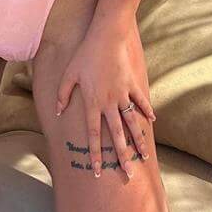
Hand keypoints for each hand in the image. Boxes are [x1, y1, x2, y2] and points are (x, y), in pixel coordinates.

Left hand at [54, 17, 155, 179]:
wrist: (106, 37)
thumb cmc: (85, 54)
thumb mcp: (69, 74)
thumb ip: (63, 94)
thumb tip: (59, 112)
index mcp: (93, 103)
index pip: (94, 135)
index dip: (95, 154)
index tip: (96, 173)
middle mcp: (109, 103)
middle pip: (117, 135)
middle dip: (122, 157)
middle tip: (128, 175)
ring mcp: (123, 95)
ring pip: (132, 123)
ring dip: (138, 140)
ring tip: (144, 156)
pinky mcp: (132, 84)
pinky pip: (140, 101)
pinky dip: (147, 111)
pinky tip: (152, 122)